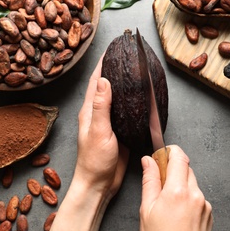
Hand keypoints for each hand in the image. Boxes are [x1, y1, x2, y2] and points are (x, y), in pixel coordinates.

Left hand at [75, 54, 128, 196]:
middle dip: (114, 68)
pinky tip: (139, 96)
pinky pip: (126, 111)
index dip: (103, 62)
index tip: (113, 48)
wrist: (99, 182)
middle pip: (107, 84)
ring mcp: (109, 121)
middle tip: (127, 54)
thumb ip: (102, 106)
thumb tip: (104, 79)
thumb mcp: (98, 131)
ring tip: (135, 70)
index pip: (96, 80)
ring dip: (124, 83)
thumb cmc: (94, 160)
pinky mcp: (119, 130)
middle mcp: (98, 112)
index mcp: (90, 110)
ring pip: (118, 96)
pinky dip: (131, 100)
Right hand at [140, 145, 212, 230]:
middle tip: (159, 182)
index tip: (161, 153)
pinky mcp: (209, 214)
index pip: (179, 157)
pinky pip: (198, 196)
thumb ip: (149, 181)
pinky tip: (177, 213)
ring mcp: (205, 205)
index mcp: (178, 191)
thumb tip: (148, 161)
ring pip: (192, 183)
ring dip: (180, 184)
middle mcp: (196, 195)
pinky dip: (188, 197)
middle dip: (172, 170)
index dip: (170, 150)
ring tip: (167, 204)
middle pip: (186, 169)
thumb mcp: (147, 210)